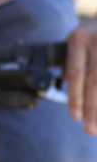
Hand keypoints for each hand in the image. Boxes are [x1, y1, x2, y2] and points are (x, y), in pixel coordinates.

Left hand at [67, 18, 96, 135]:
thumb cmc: (95, 31)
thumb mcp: (80, 38)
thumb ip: (74, 59)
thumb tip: (67, 86)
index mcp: (78, 39)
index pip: (74, 74)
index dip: (75, 98)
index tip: (74, 117)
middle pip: (95, 82)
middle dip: (92, 108)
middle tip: (90, 130)